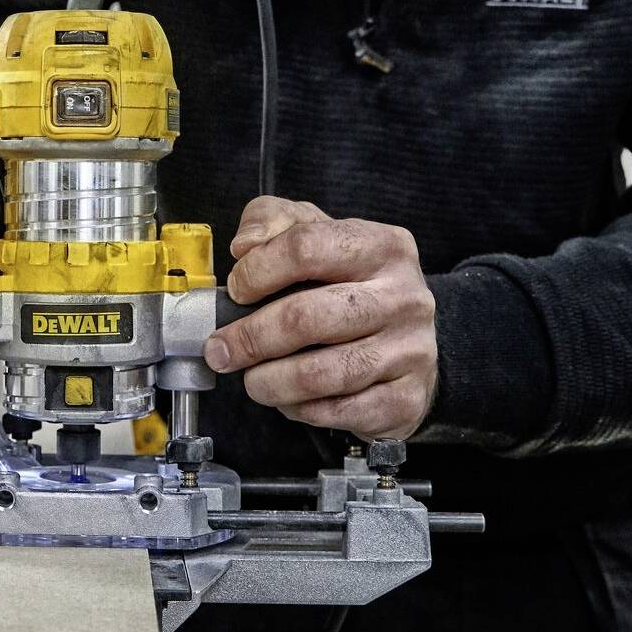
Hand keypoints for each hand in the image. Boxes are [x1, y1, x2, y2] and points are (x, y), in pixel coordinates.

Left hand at [202, 196, 437, 440]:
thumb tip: (245, 245)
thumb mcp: (317, 234)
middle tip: (221, 349)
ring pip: (321, 373)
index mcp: (383, 246)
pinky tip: (289, 398)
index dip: (257, 271)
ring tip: (252, 379)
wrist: (410, 339)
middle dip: (251, 338)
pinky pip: (339, 411)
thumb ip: (274, 220)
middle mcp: (404, 296)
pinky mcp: (406, 398)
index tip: (235, 290)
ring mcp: (410, 350)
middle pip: (307, 317)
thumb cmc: (351, 284)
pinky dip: (300, 409)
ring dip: (269, 381)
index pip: (306, 248)